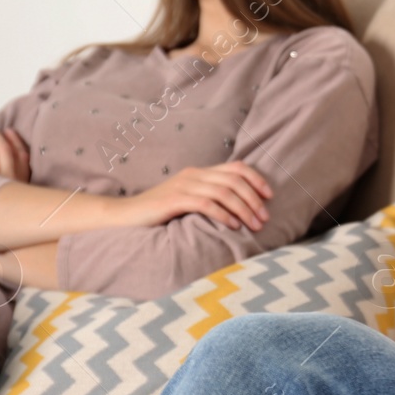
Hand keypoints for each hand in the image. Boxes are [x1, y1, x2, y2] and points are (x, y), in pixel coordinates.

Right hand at [117, 161, 273, 231]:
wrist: (125, 215)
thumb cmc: (158, 212)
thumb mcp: (186, 200)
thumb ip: (208, 198)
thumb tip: (238, 209)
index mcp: (199, 172)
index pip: (236, 167)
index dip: (256, 179)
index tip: (269, 197)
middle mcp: (194, 174)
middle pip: (234, 180)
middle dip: (254, 199)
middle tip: (265, 218)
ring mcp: (184, 186)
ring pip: (224, 192)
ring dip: (243, 209)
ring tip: (254, 225)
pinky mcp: (174, 200)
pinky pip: (206, 204)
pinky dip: (223, 214)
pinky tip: (233, 226)